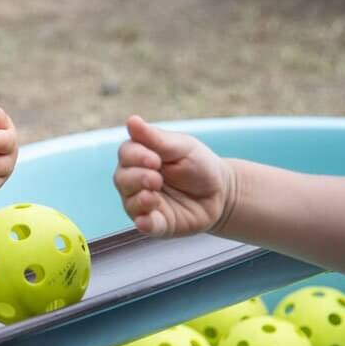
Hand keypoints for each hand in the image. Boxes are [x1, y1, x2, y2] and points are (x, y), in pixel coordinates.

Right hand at [114, 115, 233, 236]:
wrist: (223, 193)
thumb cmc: (199, 165)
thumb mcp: (181, 147)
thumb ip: (155, 138)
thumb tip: (131, 120)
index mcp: (141, 158)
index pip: (126, 154)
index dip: (135, 156)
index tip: (155, 159)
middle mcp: (136, 181)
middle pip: (121, 178)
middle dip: (136, 178)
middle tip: (156, 178)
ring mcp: (144, 203)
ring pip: (129, 202)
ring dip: (140, 199)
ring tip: (155, 197)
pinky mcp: (156, 223)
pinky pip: (143, 225)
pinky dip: (143, 223)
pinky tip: (146, 220)